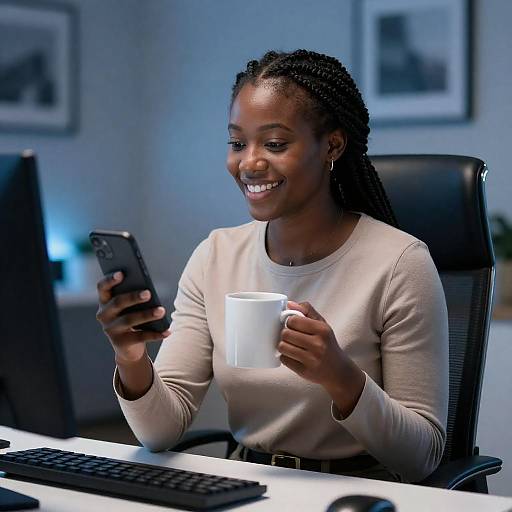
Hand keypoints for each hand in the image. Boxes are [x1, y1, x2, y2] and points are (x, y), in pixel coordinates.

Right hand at [95, 272, 170, 362]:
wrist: (128, 347)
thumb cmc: (131, 317)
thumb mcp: (131, 306)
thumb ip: (134, 295)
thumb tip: (148, 289)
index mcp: (105, 301)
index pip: (102, 288)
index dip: (110, 280)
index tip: (121, 273)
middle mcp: (104, 315)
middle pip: (117, 303)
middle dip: (133, 297)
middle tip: (148, 293)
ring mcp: (110, 330)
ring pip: (129, 320)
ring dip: (147, 314)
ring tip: (161, 311)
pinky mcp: (120, 343)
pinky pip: (140, 337)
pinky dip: (155, 334)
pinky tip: (167, 331)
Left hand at [279, 301, 364, 416]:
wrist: (338, 371)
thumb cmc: (328, 344)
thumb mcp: (322, 324)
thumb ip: (307, 310)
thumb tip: (289, 304)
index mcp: (322, 330)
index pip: (293, 320)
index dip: (290, 322)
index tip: (294, 326)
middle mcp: (318, 344)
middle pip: (285, 334)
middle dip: (286, 334)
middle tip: (292, 337)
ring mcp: (311, 359)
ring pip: (282, 347)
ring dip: (284, 346)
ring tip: (292, 346)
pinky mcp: (304, 371)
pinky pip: (284, 360)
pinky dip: (285, 357)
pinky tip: (294, 356)